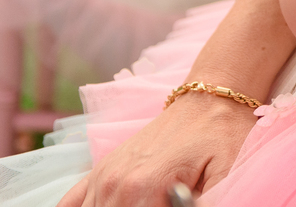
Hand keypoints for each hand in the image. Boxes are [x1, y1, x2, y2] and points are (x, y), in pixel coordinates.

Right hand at [57, 92, 255, 206]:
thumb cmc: (222, 135)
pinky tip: (104, 204)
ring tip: (146, 200)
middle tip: (161, 200)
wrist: (208, 98)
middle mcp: (117, 183)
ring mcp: (104, 175)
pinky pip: (69, 203)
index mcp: (146, 187)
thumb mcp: (226, 172)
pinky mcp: (101, 170)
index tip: (173, 205)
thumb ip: (209, 203)